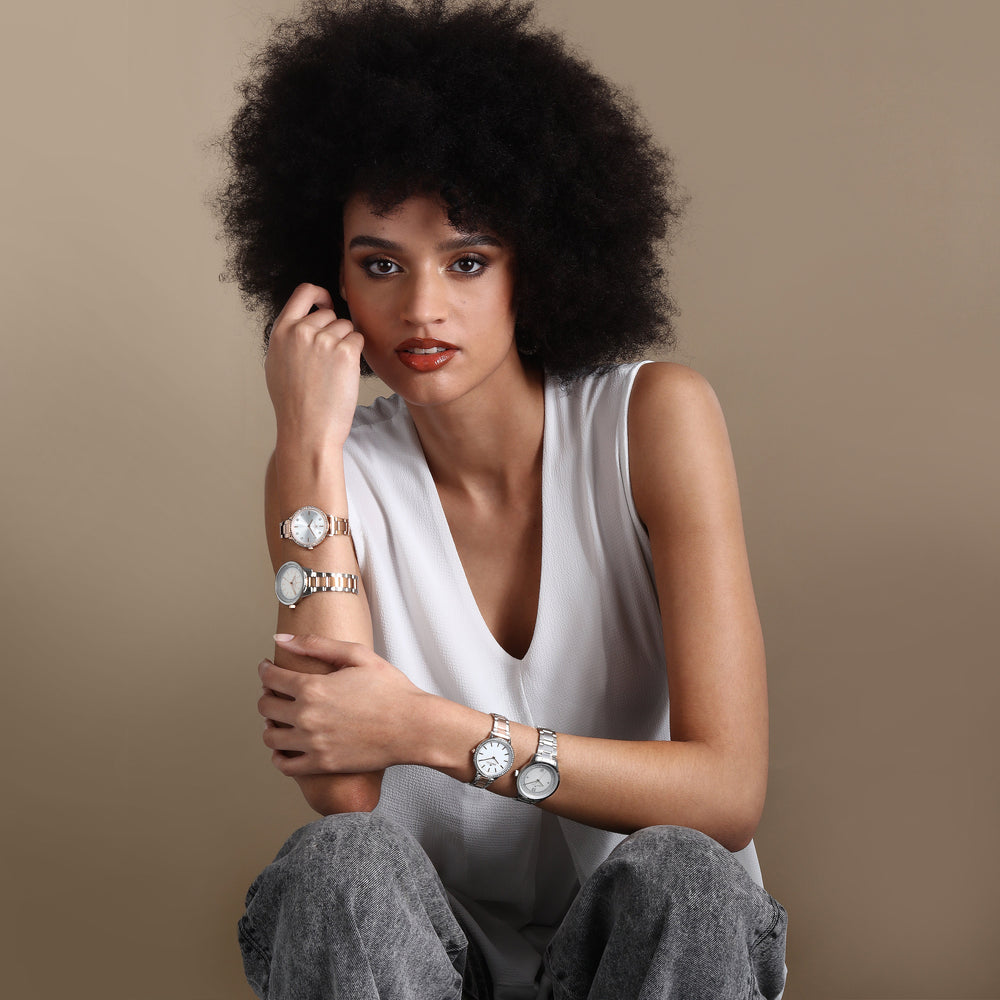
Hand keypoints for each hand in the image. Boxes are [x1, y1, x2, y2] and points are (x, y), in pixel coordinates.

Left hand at [257, 634, 428, 776]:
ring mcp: (313, 744)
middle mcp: (307, 716)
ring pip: (270, 736)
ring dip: (271, 725)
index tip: (268, 668)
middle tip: (276, 691)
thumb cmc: (391, 690)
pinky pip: (284, 766)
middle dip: (267, 695)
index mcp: (313, 687)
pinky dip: (278, 756)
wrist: (413, 727)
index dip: (266, 670)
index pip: (271, 678)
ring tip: (281, 718)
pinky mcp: (322, 765)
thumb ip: (317, 645)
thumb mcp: (357, 655)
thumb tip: (281, 641)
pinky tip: (286, 747)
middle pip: (266, 707)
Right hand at [264, 283, 363, 449]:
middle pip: (330, 315)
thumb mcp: (277, 364)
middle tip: (328, 362)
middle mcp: (300, 331)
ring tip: (333, 372)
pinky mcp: (344, 352)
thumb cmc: (293, 404)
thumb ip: (289, 338)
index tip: (327, 303)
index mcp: (281, 332)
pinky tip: (343, 375)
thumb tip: (304, 321)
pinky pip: (358, 340)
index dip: (320, 295)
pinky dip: (356, 355)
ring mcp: (323, 340)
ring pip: (347, 327)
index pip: (303, 292)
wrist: (307, 429)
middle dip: (335, 332)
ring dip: (346, 344)